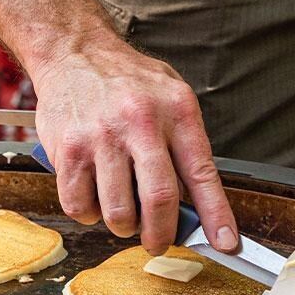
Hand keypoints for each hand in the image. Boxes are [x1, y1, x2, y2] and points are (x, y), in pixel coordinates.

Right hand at [31, 35, 238, 256]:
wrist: (74, 51)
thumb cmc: (126, 79)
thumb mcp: (171, 96)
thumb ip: (186, 145)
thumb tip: (199, 204)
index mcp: (175, 110)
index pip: (202, 173)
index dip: (216, 215)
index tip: (225, 243)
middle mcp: (139, 122)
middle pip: (159, 199)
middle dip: (162, 235)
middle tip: (158, 242)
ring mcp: (101, 137)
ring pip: (118, 212)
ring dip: (123, 225)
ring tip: (123, 209)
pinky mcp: (68, 150)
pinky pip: (79, 206)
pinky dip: (89, 212)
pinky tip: (94, 193)